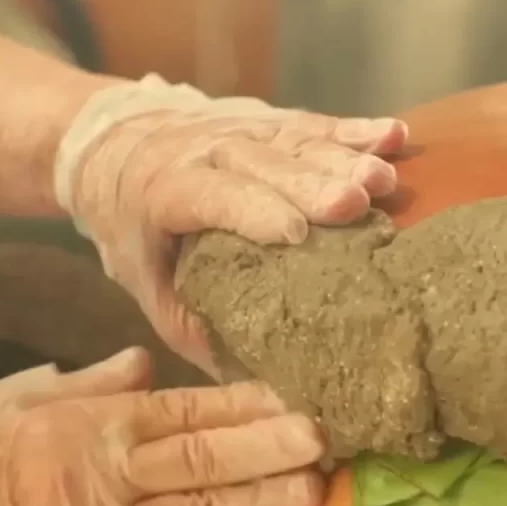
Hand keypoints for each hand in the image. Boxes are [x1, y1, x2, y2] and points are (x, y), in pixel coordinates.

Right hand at [0, 347, 326, 505]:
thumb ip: (88, 381)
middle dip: (264, 448)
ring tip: (307, 488)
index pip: (182, 410)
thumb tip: (143, 363)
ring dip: (254, 501)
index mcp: (91, 427)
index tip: (289, 395)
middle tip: (321, 436)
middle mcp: (102, 477)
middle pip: (198, 459)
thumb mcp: (19, 400)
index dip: (241, 404)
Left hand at [53, 75, 408, 374]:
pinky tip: (394, 135)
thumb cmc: (130, 223)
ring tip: (383, 178)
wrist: (112, 144)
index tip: (295, 233)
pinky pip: (314, 123)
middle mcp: (207, 149)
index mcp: (166, 189)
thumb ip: (186, 325)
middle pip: (264, 164)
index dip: (252, 210)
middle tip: (358, 201)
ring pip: (295, 140)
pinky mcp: (268, 120)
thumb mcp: (140, 279)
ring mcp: (241, 128)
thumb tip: (243, 384)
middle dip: (312, 182)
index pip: (212, 195)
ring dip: (343, 157)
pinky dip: (355, 130)